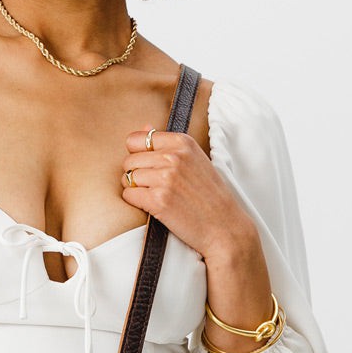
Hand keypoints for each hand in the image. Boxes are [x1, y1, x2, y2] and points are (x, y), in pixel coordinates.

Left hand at [118, 124, 252, 261]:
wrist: (224, 225)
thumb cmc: (210, 194)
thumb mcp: (195, 160)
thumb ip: (168, 144)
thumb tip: (144, 127)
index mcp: (182, 142)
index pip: (137, 139)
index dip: (137, 154)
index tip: (148, 165)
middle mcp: (173, 156)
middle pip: (129, 160)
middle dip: (136, 174)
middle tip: (154, 185)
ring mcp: (165, 178)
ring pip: (127, 177)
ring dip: (136, 188)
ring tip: (155, 195)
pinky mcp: (158, 200)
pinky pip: (129, 195)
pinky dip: (136, 201)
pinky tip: (154, 205)